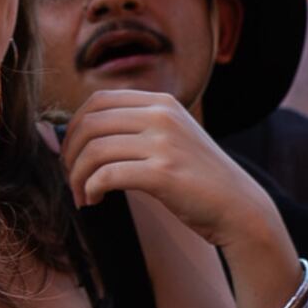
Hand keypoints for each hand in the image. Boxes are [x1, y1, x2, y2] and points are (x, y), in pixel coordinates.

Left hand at [63, 87, 273, 253]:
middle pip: (90, 123)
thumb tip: (80, 134)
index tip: (71, 152)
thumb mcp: (173, 137)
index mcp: (162, 103)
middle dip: (69, 152)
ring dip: (77, 176)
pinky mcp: (163, 174)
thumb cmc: (199, 179)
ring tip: (82, 194)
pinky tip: (94, 200)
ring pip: (94, 150)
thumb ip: (137, 128)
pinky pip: (108, 175)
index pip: (98, 100)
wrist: (238, 207)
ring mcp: (164, 143)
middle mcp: (162, 116)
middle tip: (70, 176)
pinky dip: (91, 189)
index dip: (73, 126)